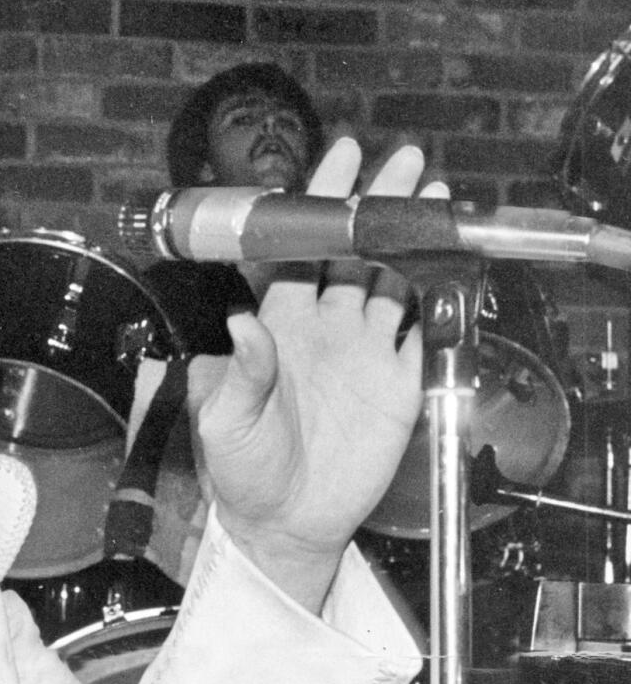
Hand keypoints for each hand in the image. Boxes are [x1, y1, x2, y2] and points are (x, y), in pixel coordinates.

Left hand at [192, 138, 442, 610]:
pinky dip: (441, 304)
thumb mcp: (229, 422)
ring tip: (435, 199)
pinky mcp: (398, 384)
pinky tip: (454, 269)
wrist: (285, 522)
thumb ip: (244, 371)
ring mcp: (366, 352)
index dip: (318, 207)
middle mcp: (326, 327)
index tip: (338, 161)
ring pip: (394, 281)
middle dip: (379, 206)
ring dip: (413, 242)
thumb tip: (243, 322)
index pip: (300, 251)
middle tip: (405, 161)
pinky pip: (425, 337)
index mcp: (280, 323)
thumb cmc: (244, 469)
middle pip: (355, 252)